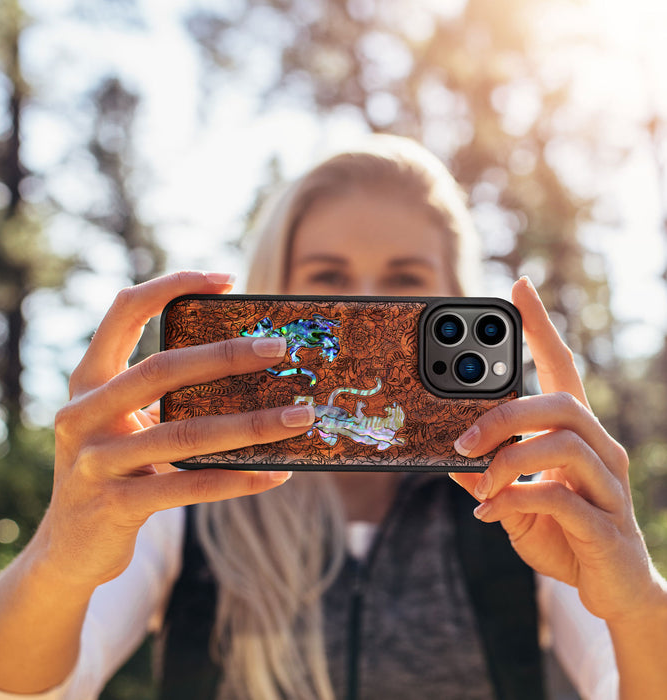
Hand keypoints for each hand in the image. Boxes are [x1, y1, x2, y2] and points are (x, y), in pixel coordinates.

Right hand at [39, 271, 314, 589]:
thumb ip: (164, 397)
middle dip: (226, 355)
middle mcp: (83, 414)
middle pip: (161, 369)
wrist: (68, 547)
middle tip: (280, 348)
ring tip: (300, 417)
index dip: (171, 286)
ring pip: (185, 433)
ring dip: (252, 424)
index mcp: (89, 381)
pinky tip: (277, 474)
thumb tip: (249, 372)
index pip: (124, 312)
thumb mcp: (125, 424)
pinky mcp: (115, 505)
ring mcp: (95, 461)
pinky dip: (238, 479)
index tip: (226, 279)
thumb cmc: (113, 470)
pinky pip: (189, 487)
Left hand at [450, 276, 660, 623]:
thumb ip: (487, 475)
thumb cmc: (562, 532)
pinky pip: (561, 497)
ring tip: (479, 482)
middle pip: (561, 403)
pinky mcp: (606, 525)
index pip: (562, 368)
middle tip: (462, 440)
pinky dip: (517, 499)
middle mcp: (600, 450)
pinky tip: (492, 512)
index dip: (542, 327)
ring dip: (508, 460)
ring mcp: (609, 486)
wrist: (611, 589)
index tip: (519, 287)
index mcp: (576, 435)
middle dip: (505, 415)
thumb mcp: (513, 499)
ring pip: (563, 444)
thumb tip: (448, 457)